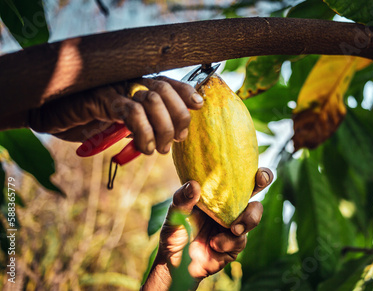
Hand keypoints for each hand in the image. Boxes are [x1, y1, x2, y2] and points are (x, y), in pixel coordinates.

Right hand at [28, 76, 203, 153]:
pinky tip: (144, 148)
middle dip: (178, 117)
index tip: (198, 106)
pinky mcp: (100, 99)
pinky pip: (131, 113)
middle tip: (177, 140)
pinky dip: (143, 133)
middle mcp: (128, 80)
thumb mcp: (122, 121)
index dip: (186, 91)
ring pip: (152, 101)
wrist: (51, 113)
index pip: (168, 81)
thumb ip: (144, 121)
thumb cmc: (88, 118)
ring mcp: (114, 87)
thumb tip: (171, 135)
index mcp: (136, 82)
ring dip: (162, 129)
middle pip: (165, 90)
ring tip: (159, 149)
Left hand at [141, 168, 273, 290]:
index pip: (238, 179)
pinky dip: (228, 241)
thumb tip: (194, 184)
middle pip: (254, 189)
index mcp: (218, 197)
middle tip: (261, 180)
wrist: (173, 263)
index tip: (255, 165)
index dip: (250, 169)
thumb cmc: (174, 232)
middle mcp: (230, 210)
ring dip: (247, 219)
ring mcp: (234, 228)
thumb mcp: (174, 213)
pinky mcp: (234, 247)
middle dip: (263, 182)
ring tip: (234, 228)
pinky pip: (240, 240)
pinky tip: (214, 244)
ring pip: (253, 217)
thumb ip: (182, 199)